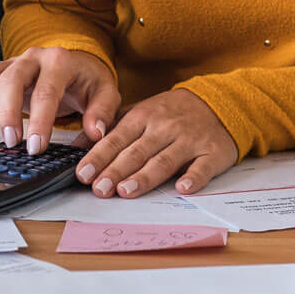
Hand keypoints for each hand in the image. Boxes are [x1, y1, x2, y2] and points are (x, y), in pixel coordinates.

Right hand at [0, 47, 119, 153]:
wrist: (77, 63)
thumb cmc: (88, 80)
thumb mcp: (105, 92)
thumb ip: (102, 111)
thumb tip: (95, 131)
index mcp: (59, 61)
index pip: (46, 90)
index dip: (40, 120)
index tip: (36, 146)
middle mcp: (32, 58)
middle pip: (11, 78)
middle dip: (8, 112)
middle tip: (12, 141)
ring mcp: (12, 63)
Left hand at [77, 89, 237, 197]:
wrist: (218, 102)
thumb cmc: (171, 113)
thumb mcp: (139, 113)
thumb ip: (111, 128)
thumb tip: (76, 145)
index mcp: (144, 117)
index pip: (116, 139)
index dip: (99, 156)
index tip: (83, 173)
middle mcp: (165, 128)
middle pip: (137, 152)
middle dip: (116, 171)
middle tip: (99, 188)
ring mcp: (189, 140)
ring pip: (164, 161)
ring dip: (145, 177)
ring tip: (126, 191)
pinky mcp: (212, 152)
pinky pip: (202, 167)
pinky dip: (193, 177)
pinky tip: (182, 188)